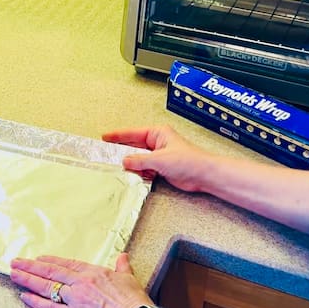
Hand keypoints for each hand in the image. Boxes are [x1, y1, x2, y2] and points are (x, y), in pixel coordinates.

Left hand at [10, 253, 151, 307]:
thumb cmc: (135, 302)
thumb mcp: (129, 279)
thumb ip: (122, 267)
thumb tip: (123, 257)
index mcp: (93, 273)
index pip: (66, 264)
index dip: (49, 261)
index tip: (37, 258)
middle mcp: (80, 283)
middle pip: (50, 272)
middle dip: (31, 267)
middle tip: (16, 262)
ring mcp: (75, 299)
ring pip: (46, 287)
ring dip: (28, 280)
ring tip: (14, 275)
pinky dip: (35, 302)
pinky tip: (24, 297)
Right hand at [103, 126, 217, 192]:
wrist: (203, 174)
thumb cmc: (189, 160)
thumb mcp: (160, 159)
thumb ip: (140, 160)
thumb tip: (125, 161)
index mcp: (157, 133)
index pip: (132, 133)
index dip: (118, 135)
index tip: (105, 137)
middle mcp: (157, 142)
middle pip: (134, 145)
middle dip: (122, 150)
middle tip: (106, 154)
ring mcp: (159, 155)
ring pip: (138, 158)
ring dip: (131, 163)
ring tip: (117, 166)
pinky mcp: (161, 167)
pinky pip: (144, 168)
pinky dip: (138, 172)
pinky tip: (132, 174)